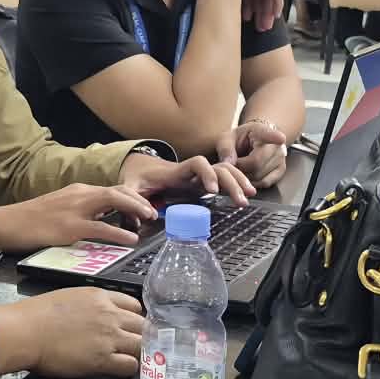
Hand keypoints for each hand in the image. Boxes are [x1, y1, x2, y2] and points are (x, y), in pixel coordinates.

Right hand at [0, 183, 156, 253]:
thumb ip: (83, 210)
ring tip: (148, 219)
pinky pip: (101, 228)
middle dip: (139, 200)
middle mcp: (80, 195)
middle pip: (118, 191)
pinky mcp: (69, 227)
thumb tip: (105, 219)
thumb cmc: (32, 219)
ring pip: (113, 201)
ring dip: (135, 209)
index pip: (113, 189)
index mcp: (79, 191)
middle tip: (153, 213)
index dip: (133, 197)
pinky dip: (119, 232)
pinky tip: (131, 239)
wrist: (8, 223)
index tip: (145, 208)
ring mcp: (75, 210)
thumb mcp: (61, 208)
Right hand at [22, 288, 145, 378]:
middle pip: (142, 325)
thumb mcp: (68, 298)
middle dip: (140, 335)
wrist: (25, 331)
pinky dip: (128, 369)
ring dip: (138, 353)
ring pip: (141, 345)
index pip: (134, 305)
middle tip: (132, 345)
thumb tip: (92, 316)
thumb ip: (88, 306)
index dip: (133, 318)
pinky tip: (119, 370)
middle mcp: (109, 315)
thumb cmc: (36, 315)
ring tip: (128, 359)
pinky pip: (130, 365)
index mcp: (100, 297)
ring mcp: (108, 337)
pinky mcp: (103, 359)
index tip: (128, 326)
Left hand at [120, 149, 255, 204]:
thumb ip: (132, 199)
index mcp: (177, 171)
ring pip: (225, 171)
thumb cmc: (137, 177)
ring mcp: (199, 176)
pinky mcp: (203, 183)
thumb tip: (147, 215)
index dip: (206, 173)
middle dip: (231, 181)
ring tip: (249, 196)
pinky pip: (224, 179)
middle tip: (241, 200)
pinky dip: (237, 183)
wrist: (141, 166)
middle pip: (218, 168)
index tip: (212, 189)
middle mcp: (192, 171)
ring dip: (238, 181)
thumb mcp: (130, 185)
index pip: (197, 163)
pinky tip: (247, 194)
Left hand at [216, 119, 290, 189]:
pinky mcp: (281, 170)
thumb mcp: (227, 138)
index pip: (269, 134)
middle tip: (233, 164)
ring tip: (240, 168)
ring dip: (245, 177)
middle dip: (240, 168)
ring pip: (260, 176)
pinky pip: (265, 182)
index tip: (280, 138)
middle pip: (256, 163)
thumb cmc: (240, 139)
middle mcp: (276, 145)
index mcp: (262, 131)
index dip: (274, 137)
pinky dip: (253, 183)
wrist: (254, 141)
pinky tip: (248, 175)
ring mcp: (280, 158)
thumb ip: (225, 148)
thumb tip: (228, 163)